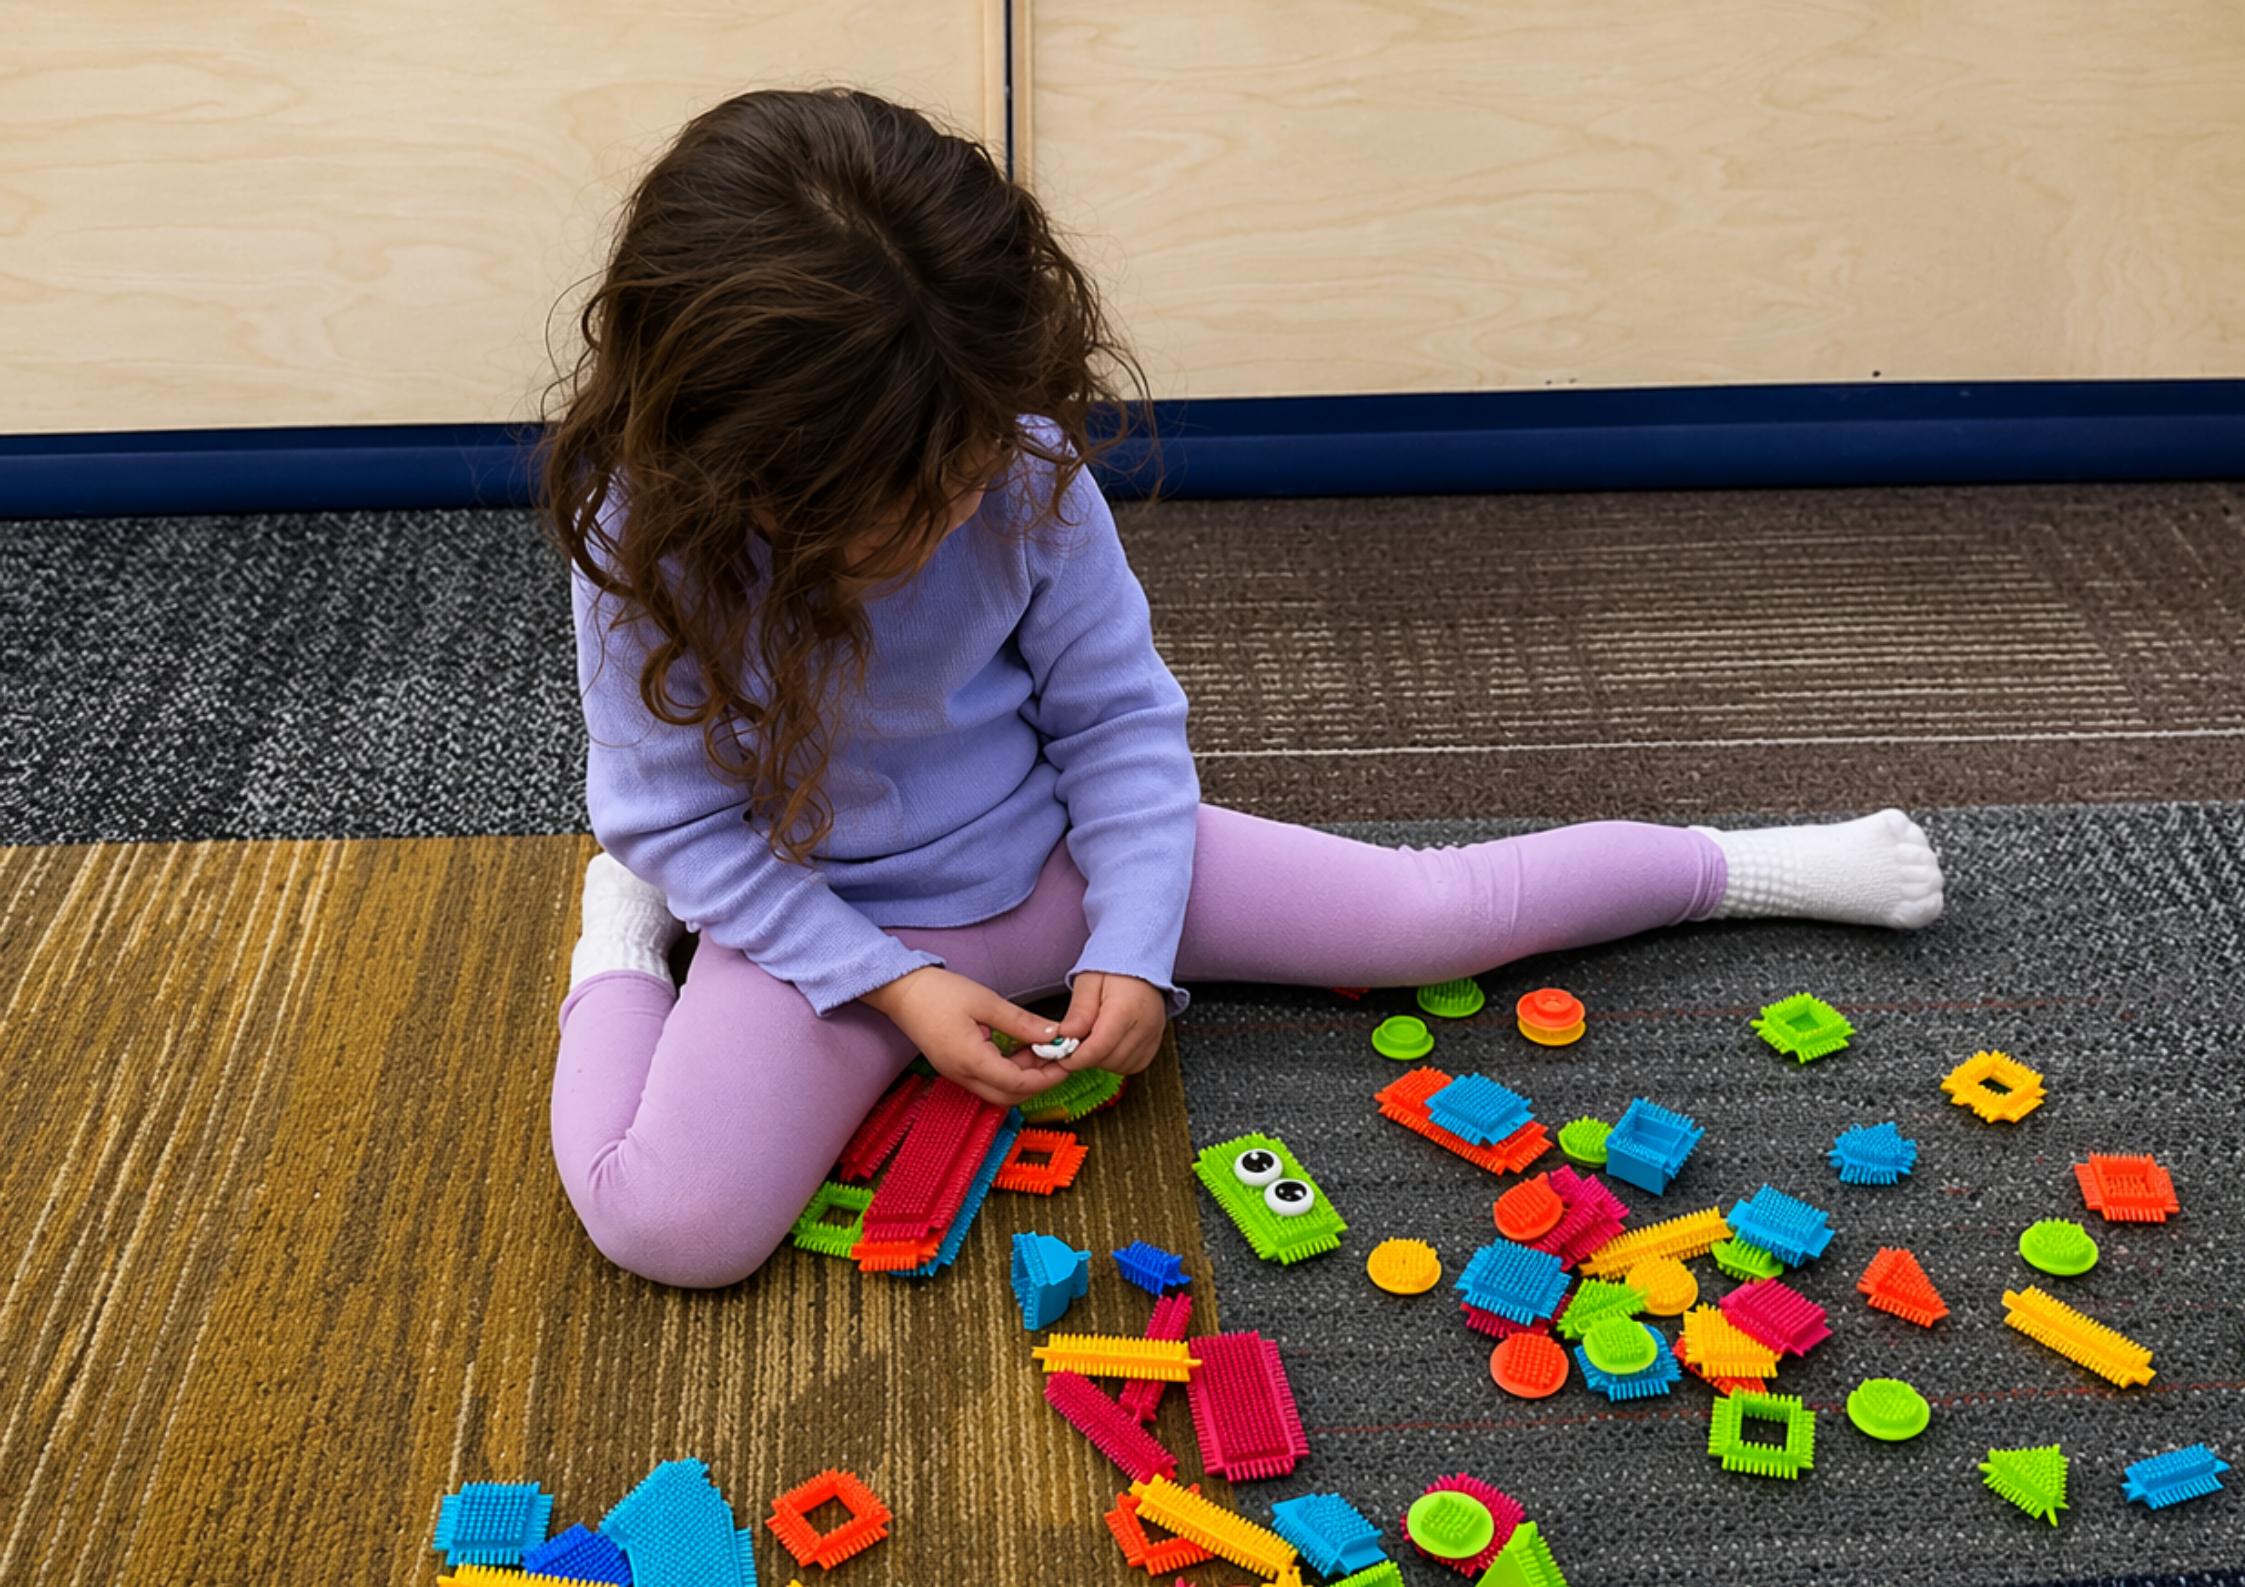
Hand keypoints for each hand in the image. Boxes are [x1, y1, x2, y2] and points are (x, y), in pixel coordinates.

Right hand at [859, 966, 1071, 1106]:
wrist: (901, 991)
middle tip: (1059, 1060)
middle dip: (1038, 1083)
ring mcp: (956, 1074)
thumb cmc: (939, 992)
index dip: (1047, 1077)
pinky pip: (987, 1082)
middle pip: (1009, 1097)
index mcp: (970, 1060)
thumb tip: (1054, 1035)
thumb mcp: (986, 1002)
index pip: (1017, 1083)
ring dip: (1024, 1079)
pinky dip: (1009, 1073)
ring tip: (1042, 1051)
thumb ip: (1022, 1023)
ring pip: (998, 1092)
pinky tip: (1020, 1051)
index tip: (1067, 1061)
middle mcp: (961, 1075)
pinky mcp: (955, 1068)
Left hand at [1050, 972, 1167, 1078]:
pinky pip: (1134, 1064)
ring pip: (1122, 1066)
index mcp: (1126, 1008)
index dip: (1078, 1057)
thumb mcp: (1088, 982)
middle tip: (1073, 1045)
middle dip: (1088, 1058)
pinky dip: (1117, 1061)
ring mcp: (1153, 1035)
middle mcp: (1145, 1025)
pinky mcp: (1156, 1042)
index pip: (1100, 1046)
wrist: (1141, 960)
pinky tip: (1108, 1046)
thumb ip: (1079, 1012)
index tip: (1062, 1058)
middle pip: (1110, 1059)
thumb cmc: (1114, 967)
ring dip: (1102, 1060)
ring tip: (1092, 1041)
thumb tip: (1066, 1036)